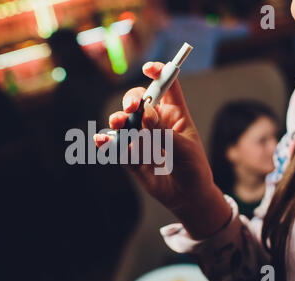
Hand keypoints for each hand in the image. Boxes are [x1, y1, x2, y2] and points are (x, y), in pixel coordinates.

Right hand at [94, 62, 230, 239]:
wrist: (187, 197)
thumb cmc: (193, 168)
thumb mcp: (184, 149)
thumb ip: (164, 132)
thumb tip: (146, 114)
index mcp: (174, 114)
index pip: (166, 86)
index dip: (158, 72)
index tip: (149, 69)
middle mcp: (155, 122)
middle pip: (138, 101)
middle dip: (131, 100)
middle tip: (131, 109)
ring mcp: (141, 138)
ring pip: (124, 122)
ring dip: (118, 121)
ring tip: (119, 126)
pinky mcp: (131, 155)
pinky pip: (116, 146)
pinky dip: (107, 142)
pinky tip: (101, 140)